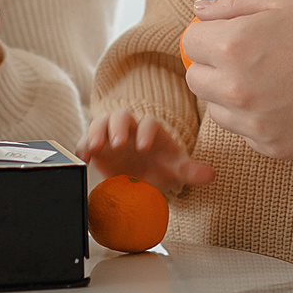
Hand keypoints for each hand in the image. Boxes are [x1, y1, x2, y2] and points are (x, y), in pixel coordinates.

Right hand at [81, 108, 211, 193]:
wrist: (143, 176)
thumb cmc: (162, 167)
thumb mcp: (177, 170)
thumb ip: (191, 171)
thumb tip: (211, 175)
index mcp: (152, 130)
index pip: (149, 123)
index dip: (146, 132)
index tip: (144, 147)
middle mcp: (130, 128)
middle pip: (121, 116)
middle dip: (118, 127)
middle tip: (118, 143)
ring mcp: (110, 135)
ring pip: (101, 123)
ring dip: (96, 132)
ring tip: (93, 147)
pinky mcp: (96, 147)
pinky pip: (85, 141)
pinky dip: (82, 147)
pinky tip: (82, 158)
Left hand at [185, 0, 292, 160]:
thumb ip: (234, 0)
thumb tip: (200, 9)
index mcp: (232, 45)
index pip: (190, 41)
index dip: (211, 33)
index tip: (233, 32)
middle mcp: (234, 89)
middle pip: (197, 78)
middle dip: (214, 64)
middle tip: (252, 55)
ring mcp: (252, 123)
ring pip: (217, 109)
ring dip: (231, 94)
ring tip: (272, 79)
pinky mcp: (272, 147)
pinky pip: (245, 133)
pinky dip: (256, 118)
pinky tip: (287, 101)